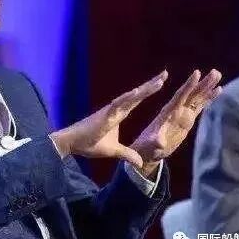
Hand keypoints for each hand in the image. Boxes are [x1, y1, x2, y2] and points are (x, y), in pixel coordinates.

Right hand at [50, 71, 168, 165]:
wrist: (72, 143)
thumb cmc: (89, 143)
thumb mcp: (113, 151)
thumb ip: (127, 154)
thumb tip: (140, 164)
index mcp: (119, 114)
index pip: (137, 100)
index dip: (149, 91)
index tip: (161, 81)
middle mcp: (116, 109)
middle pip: (137, 95)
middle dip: (151, 85)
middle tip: (165, 74)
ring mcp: (111, 111)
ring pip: (130, 97)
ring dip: (144, 90)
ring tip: (159, 82)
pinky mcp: (104, 115)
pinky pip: (117, 104)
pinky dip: (127, 98)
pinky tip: (137, 92)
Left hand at [130, 69, 221, 175]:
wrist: (148, 150)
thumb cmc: (147, 147)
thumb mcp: (150, 145)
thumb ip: (155, 142)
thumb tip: (160, 142)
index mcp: (167, 112)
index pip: (180, 96)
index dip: (188, 85)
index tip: (197, 73)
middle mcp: (176, 110)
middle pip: (191, 93)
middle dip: (202, 83)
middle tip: (215, 71)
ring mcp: (182, 113)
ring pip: (197, 97)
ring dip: (207, 87)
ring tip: (217, 75)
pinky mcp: (187, 119)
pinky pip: (200, 106)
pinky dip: (209, 98)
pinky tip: (218, 90)